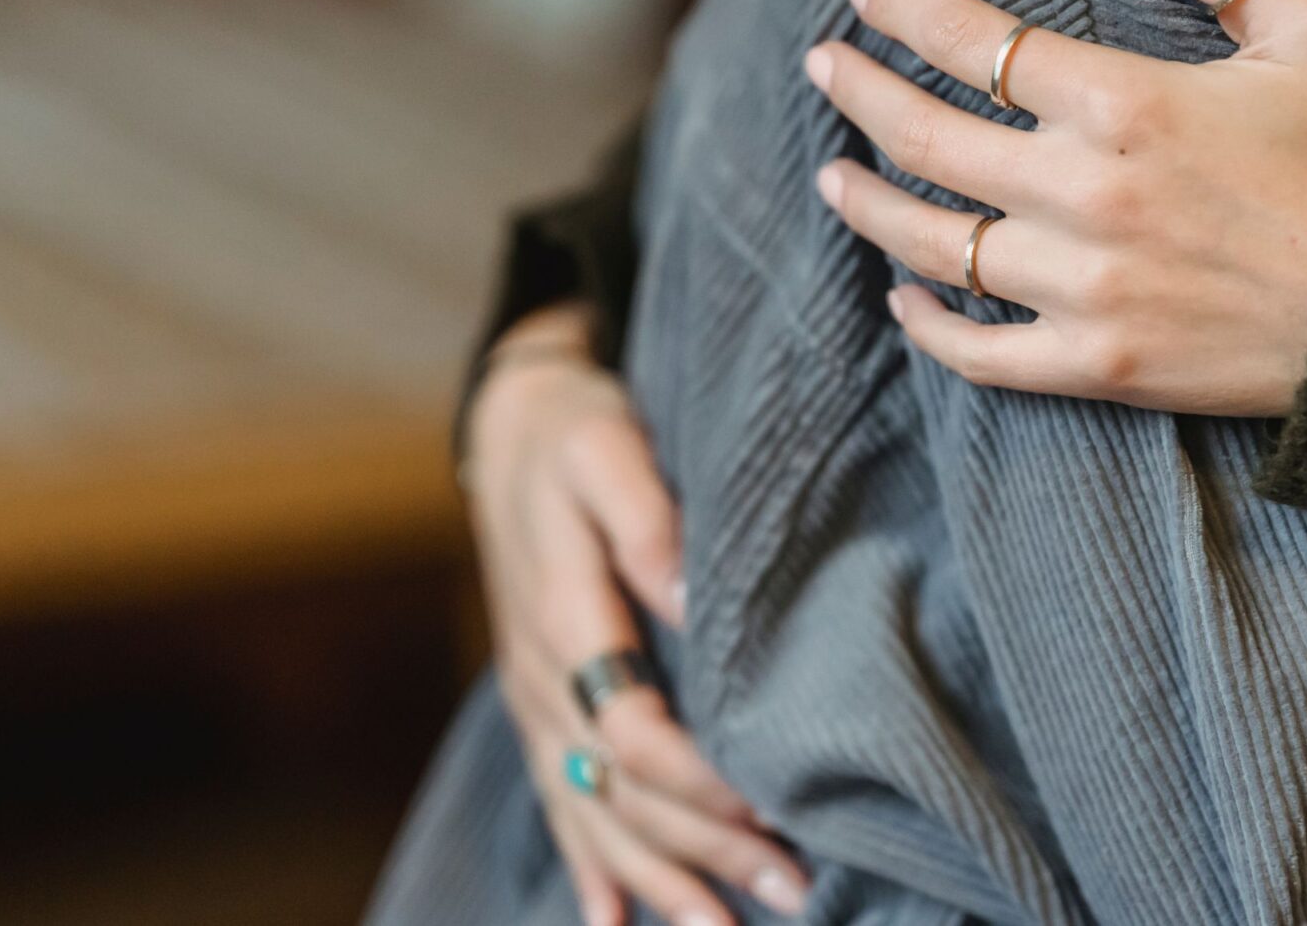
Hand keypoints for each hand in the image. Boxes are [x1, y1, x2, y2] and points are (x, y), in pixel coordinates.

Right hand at [464, 303, 808, 925]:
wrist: (511, 430)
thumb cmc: (576, 432)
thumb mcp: (607, 446)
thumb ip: (645, 520)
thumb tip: (690, 597)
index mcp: (565, 619)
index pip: (631, 732)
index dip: (698, 782)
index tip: (770, 808)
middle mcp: (545, 679)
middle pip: (622, 792)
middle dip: (704, 852)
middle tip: (795, 891)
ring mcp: (537, 702)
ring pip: (592, 814)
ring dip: (659, 880)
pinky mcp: (543, 707)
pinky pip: (559, 802)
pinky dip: (591, 866)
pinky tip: (615, 919)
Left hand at [804, 0, 1306, 417]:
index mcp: (1126, 102)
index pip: (976, 45)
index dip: (906, 13)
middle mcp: (1085, 195)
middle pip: (927, 137)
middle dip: (858, 94)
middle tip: (822, 68)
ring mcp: (1085, 287)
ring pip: (934, 243)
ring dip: (870, 204)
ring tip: (833, 175)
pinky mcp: (1100, 365)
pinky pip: (980, 352)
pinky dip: (927, 326)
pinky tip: (902, 299)